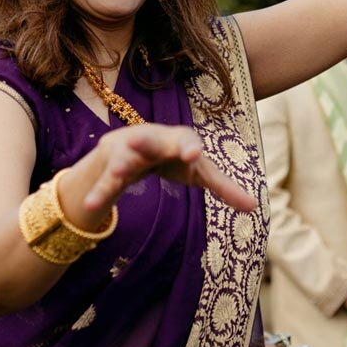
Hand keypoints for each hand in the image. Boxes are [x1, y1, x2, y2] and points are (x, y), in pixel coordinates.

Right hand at [72, 123, 258, 215]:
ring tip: (119, 172)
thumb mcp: (198, 172)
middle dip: (153, 141)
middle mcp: (151, 140)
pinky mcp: (110, 168)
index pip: (186, 140)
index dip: (189, 147)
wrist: (131, 146)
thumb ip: (224, 188)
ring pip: (124, 157)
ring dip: (122, 163)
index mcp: (176, 140)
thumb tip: (254, 207)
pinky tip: (92, 205)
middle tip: (152, 142)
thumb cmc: (173, 158)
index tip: (194, 156)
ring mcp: (128, 152)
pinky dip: (100, 192)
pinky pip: (105, 182)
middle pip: (152, 138)